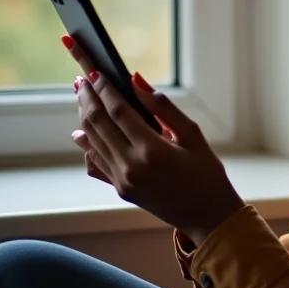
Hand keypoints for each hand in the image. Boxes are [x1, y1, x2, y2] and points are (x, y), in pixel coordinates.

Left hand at [64, 36, 244, 244]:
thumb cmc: (206, 172)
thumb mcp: (192, 134)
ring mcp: (122, 180)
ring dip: (84, 117)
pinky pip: (96, 162)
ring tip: (82, 97)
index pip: (118, 111)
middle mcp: (130, 166)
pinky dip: (87, 144)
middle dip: (88, 98)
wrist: (207, 215)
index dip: (105, 89)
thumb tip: (138, 83)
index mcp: (151, 149)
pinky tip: (82, 133)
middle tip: (81, 79)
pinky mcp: (120, 189)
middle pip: (97, 124)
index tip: (96, 72)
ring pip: (92, 142)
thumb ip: (164, 108)